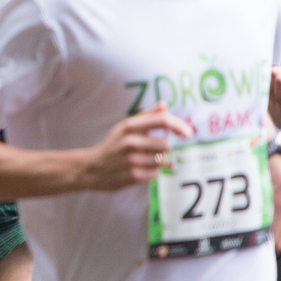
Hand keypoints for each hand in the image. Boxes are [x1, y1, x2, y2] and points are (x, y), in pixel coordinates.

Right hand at [77, 104, 194, 189]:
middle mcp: (131, 142)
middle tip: (155, 150)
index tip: (188, 133)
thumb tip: (164, 104)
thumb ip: (146, 115)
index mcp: (129, 126)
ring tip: (145, 160)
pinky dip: (153, 172)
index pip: (162, 121)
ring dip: (159, 161)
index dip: (179, 126)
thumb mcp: (124, 126)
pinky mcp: (134, 176)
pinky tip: (141, 169)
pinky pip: (156, 173)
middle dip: (164, 148)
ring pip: (163, 160)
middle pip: (166, 144)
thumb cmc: (112, 145)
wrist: (92, 168)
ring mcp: (132, 160)